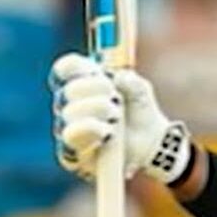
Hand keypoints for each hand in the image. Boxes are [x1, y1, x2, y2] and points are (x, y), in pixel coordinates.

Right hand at [49, 53, 192, 183]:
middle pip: (70, 89)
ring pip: (69, 112)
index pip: (65, 69)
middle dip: (96, 88)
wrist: (150, 142)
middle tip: (115, 97)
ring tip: (116, 116)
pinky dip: (91, 129)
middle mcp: (71, 104)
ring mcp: (69, 127)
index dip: (71, 66)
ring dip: (97, 109)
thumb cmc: (140, 112)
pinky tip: (108, 132)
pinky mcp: (71, 150)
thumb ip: (132, 82)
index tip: (92, 70)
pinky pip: (70, 135)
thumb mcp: (141, 92)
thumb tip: (119, 78)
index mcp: (83, 83)